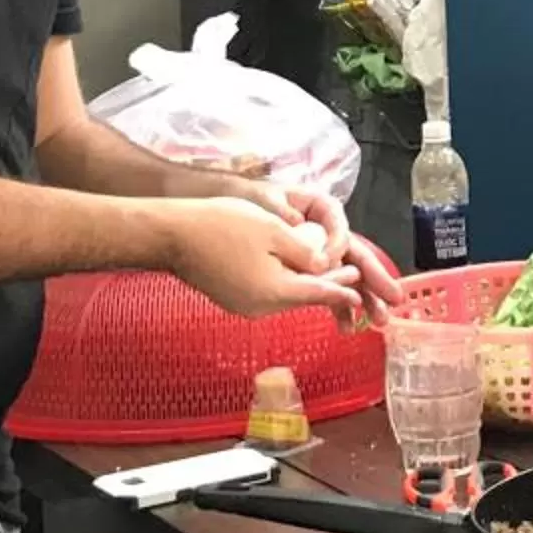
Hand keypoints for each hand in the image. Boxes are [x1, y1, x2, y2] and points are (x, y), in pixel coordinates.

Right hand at [158, 196, 363, 319]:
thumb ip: (303, 251)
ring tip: (326, 273)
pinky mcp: (231, 299)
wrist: (172, 234)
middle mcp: (261, 307)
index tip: (360, 291)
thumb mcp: (272, 230)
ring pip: (285, 295)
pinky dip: (284, 283)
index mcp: (275, 291)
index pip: (318, 293)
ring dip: (306, 284)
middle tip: (352, 277)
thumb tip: (323, 265)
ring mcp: (243, 306)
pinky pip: (267, 293)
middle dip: (327, 286)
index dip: (342, 290)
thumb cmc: (222, 225)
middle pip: (303, 296)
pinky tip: (290, 271)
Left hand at [264, 184, 403, 318]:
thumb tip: (304, 235)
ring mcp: (324, 254)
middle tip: (393, 300)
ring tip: (378, 321)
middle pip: (357, 256)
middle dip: (376, 280)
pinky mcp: (314, 271)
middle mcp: (331, 233)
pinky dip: (339, 307)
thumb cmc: (256, 198)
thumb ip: (285, 215)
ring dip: (365, 299)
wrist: (239, 209)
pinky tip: (346, 326)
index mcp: (324, 211)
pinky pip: (331, 288)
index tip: (326, 263)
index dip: (338, 248)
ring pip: (350, 276)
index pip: (340, 231)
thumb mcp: (269, 200)